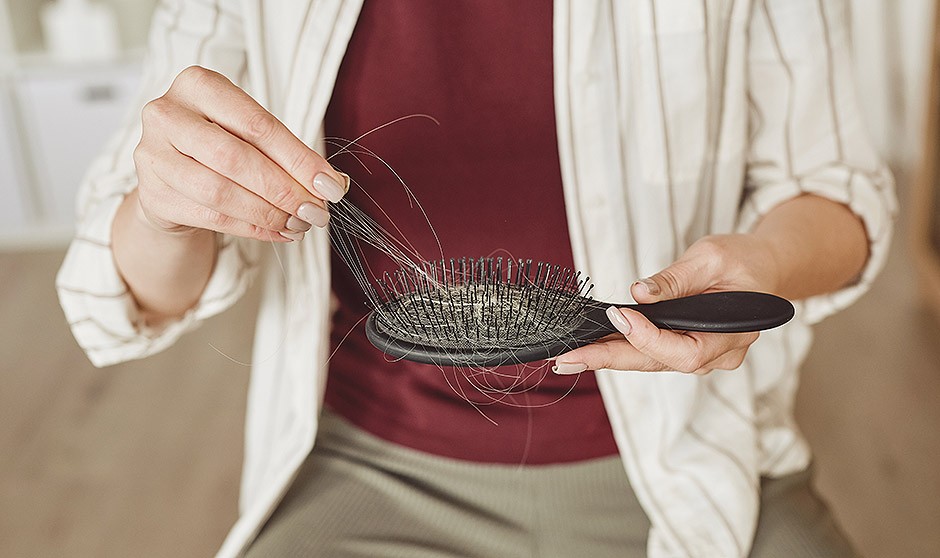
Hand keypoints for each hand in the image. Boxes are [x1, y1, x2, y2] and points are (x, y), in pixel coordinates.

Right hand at [132, 65, 347, 242]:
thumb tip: (332, 184)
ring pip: (220, 192)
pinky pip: (211, 216)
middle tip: (315, 211)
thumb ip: (289, 155)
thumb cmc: (221, 146)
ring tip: (299, 224)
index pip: (258, 125)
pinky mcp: (152, 194)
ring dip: (268, 214)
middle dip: (283, 190)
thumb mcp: (252, 136)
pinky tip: (278, 232)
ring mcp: (153, 155)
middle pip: (235, 158)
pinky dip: (252, 229)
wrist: (173, 175)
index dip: (299, 159)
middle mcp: (167, 114)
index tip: (331, 186)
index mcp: (197, 84)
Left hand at [553, 234, 779, 374]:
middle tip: (568, 359)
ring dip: (609, 357)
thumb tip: (639, 293)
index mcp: (733, 333)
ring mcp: (703, 356)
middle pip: (658, 363)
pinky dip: (621, 349)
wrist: (763, 267)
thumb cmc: (744, 260)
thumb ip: (676, 278)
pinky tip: (592, 346)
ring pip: (650, 362)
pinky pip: (651, 354)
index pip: (686, 350)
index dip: (648, 337)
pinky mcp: (686, 348)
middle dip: (609, 360)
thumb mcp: (712, 257)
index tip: (618, 315)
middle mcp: (718, 354)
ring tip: (571, 356)